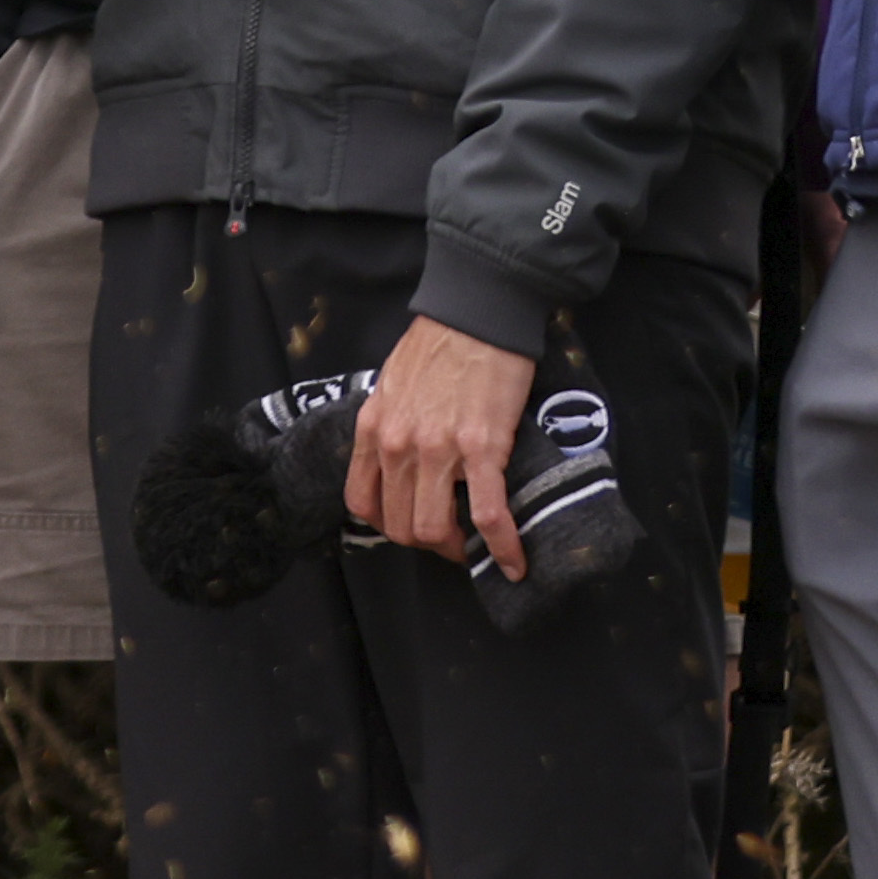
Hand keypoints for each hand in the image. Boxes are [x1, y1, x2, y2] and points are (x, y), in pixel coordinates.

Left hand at [337, 314, 538, 571]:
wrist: (477, 315)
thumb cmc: (438, 345)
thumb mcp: (392, 385)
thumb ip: (390, 423)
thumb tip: (398, 456)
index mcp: (372, 429)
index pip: (362, 502)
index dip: (387, 526)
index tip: (411, 527)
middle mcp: (397, 445)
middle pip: (398, 523)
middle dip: (425, 543)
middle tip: (451, 542)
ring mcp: (436, 449)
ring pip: (433, 528)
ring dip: (456, 550)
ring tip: (476, 551)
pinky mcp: (481, 448)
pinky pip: (486, 512)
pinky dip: (501, 546)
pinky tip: (515, 563)